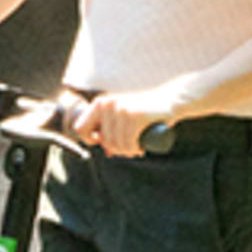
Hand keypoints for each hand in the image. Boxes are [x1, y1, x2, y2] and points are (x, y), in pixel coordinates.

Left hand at [68, 86, 185, 157]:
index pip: (80, 128)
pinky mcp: (134, 115)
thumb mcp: (124, 118)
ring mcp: (121, 108)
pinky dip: (136, 149)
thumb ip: (111, 131)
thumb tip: (107, 152)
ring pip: (116, 144)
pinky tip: (141, 146)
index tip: (104, 144)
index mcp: (100, 103)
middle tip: (130, 149)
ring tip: (136, 147)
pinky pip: (129, 143)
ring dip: (128, 151)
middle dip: (117, 149)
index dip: (90, 141)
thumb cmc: (146, 112)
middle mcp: (108, 103)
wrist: (171, 99)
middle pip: (103, 141)